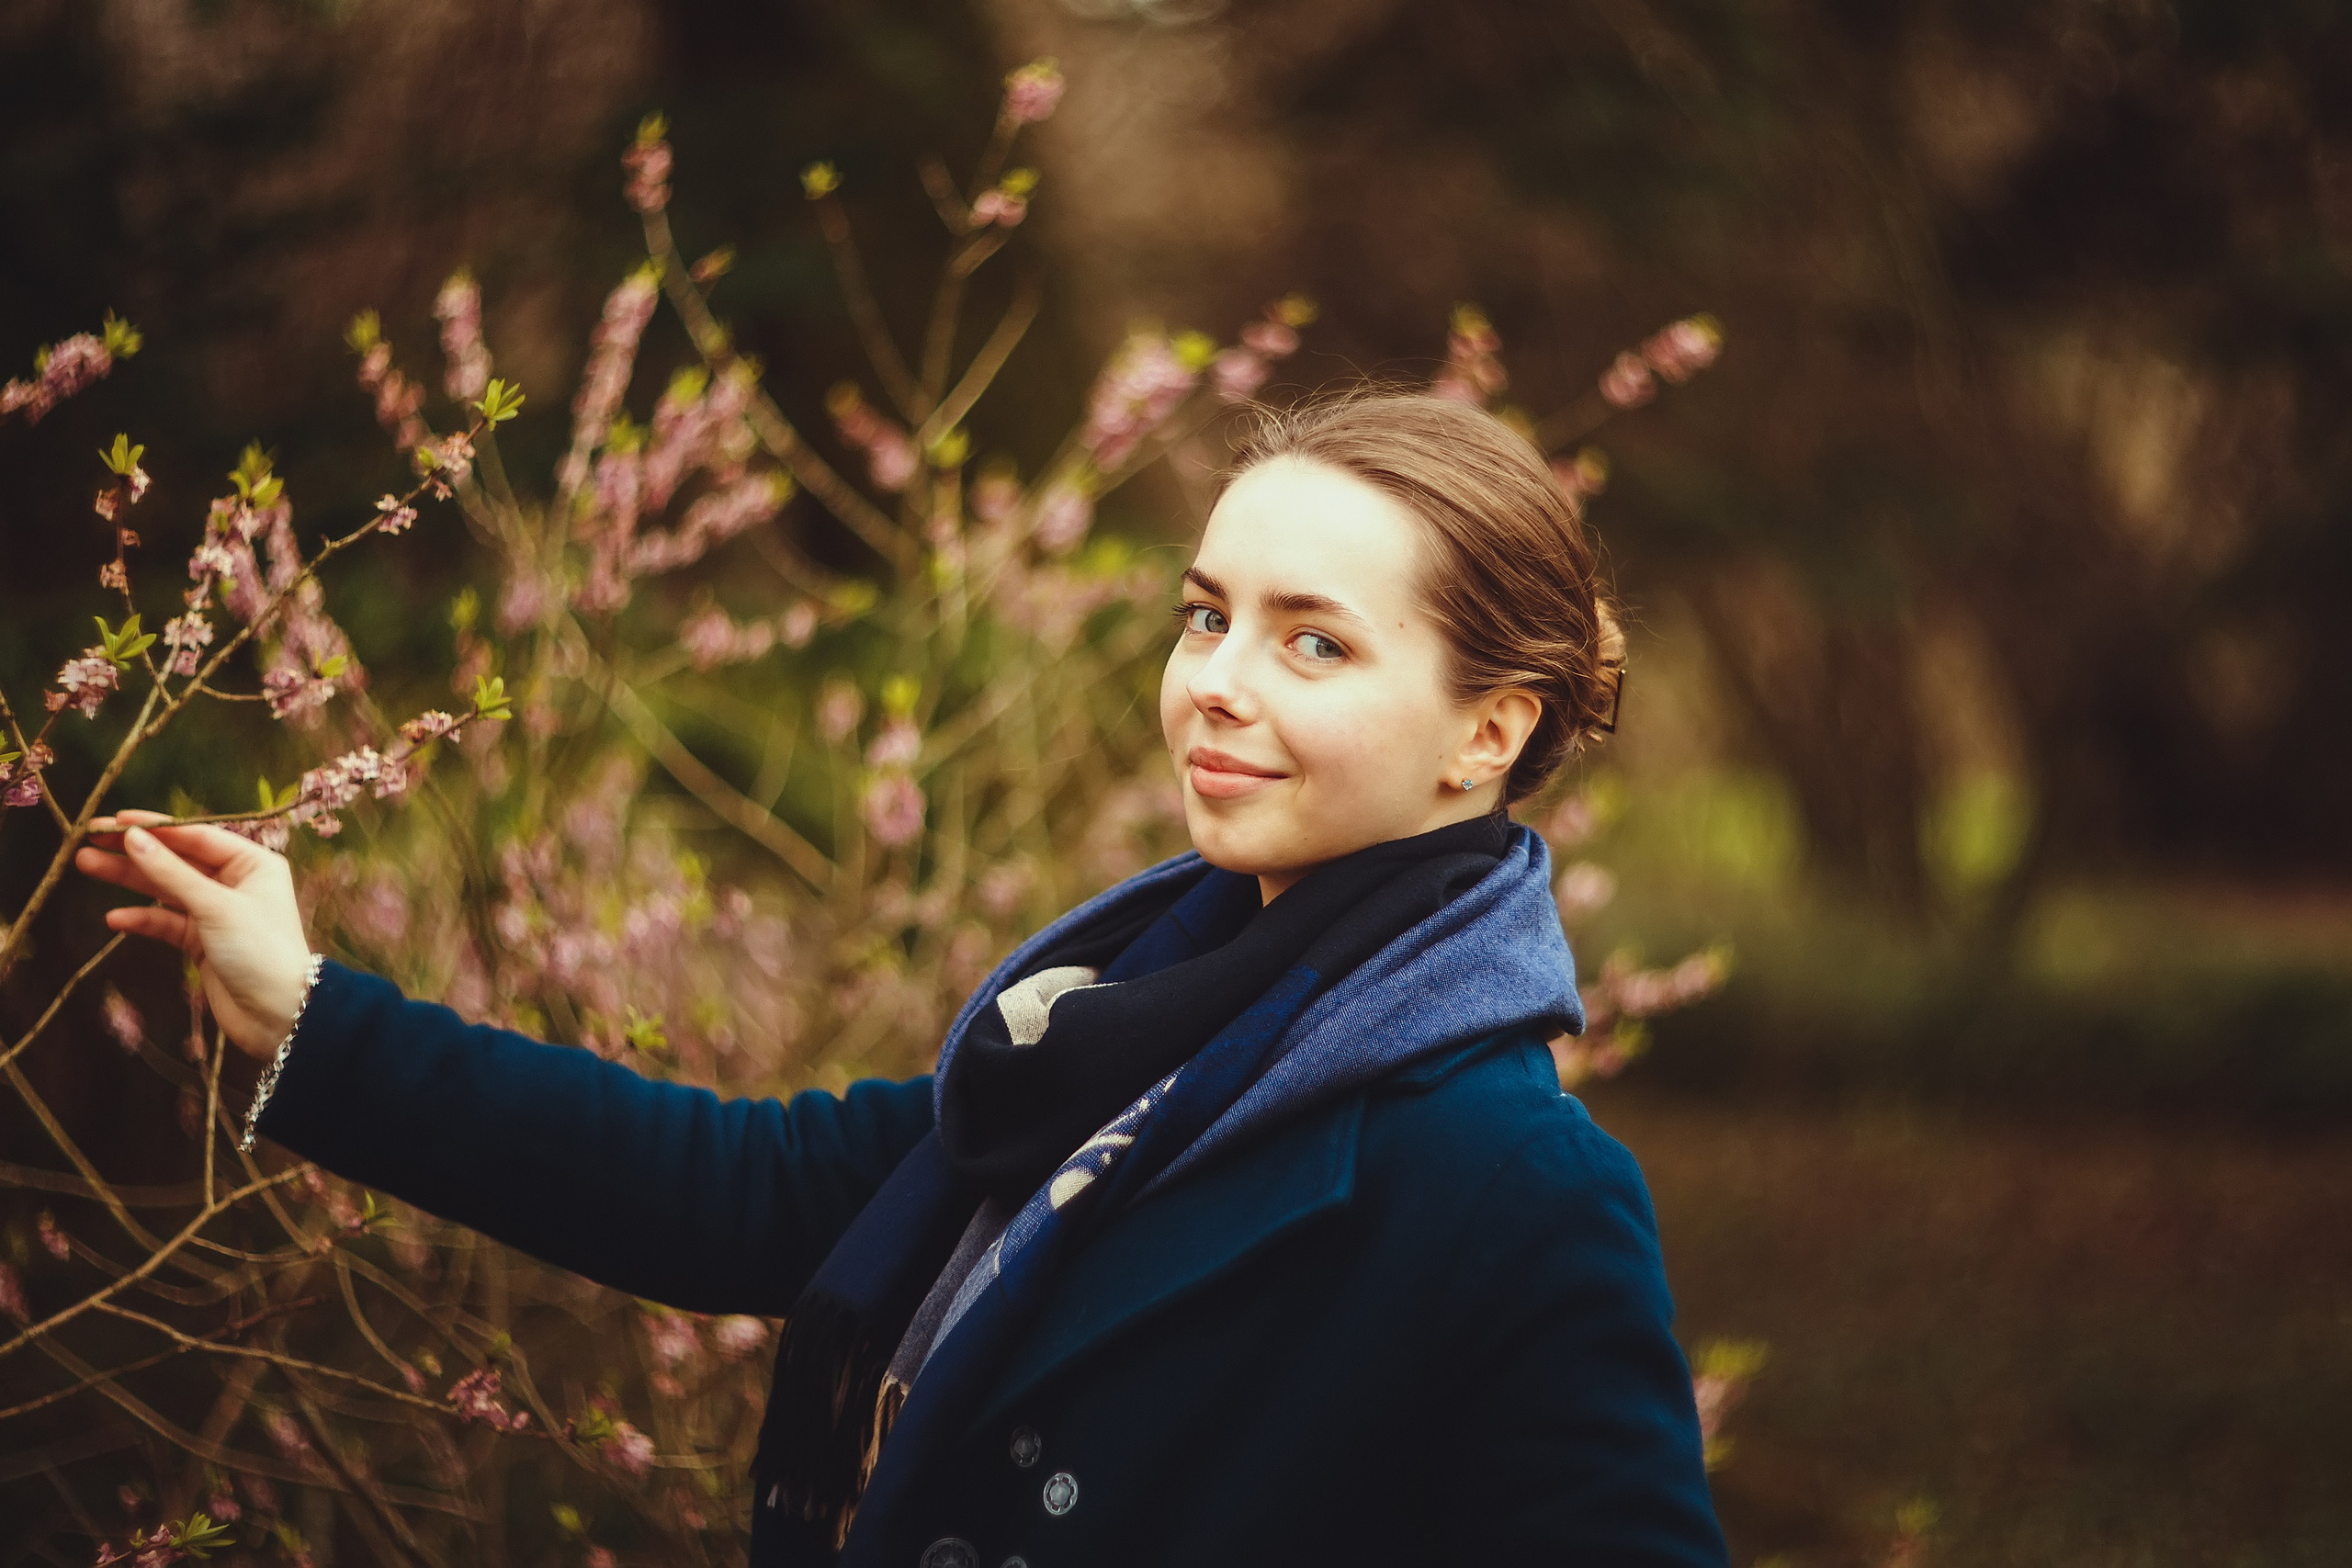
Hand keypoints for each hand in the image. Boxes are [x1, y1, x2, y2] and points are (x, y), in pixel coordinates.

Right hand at [76, 811, 314, 1059]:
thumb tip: (133, 838)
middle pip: (177, 859)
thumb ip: (171, 872)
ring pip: (166, 889)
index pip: (196, 835)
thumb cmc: (260, 951)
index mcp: (253, 864)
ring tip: (87, 864)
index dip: (155, 826)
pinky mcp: (203, 942)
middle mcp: (236, 883)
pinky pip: (166, 923)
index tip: (113, 819)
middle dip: (134, 850)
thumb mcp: (215, 906)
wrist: (278, 1014)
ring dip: (129, 879)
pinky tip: (115, 918)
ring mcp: (217, 912)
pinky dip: (143, 919)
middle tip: (87, 837)